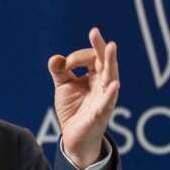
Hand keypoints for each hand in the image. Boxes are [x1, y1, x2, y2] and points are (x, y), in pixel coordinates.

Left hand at [47, 27, 119, 167]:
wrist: (74, 137)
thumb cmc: (73, 110)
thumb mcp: (64, 87)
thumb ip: (60, 72)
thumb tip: (55, 58)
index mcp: (94, 76)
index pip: (90, 58)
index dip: (75, 57)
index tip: (64, 65)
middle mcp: (103, 84)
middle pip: (104, 62)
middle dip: (100, 47)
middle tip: (94, 32)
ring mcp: (104, 98)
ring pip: (110, 77)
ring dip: (110, 62)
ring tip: (111, 46)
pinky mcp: (101, 114)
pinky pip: (107, 103)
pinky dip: (110, 94)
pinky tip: (114, 85)